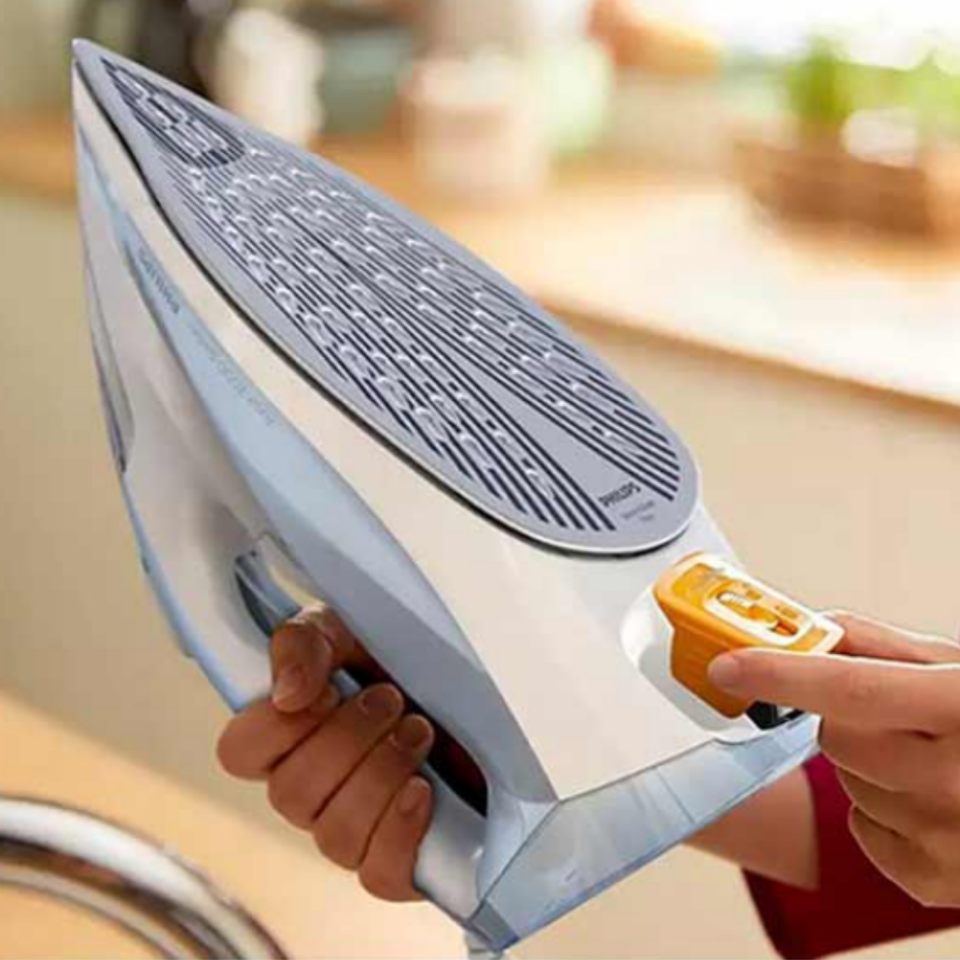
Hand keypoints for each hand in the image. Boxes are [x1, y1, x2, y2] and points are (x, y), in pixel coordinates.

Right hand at [216, 607, 434, 900]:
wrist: (481, 694)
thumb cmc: (406, 662)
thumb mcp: (353, 629)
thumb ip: (307, 641)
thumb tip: (287, 694)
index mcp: (288, 735)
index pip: (238, 753)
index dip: (276, 727)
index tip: (326, 689)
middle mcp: (310, 790)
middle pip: (291, 794)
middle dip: (350, 739)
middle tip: (392, 699)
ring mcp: (350, 831)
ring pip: (335, 834)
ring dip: (382, 773)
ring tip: (420, 731)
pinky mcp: (396, 860)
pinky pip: (379, 873)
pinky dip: (401, 829)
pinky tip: (424, 790)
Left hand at [709, 614, 959, 907]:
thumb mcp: (959, 670)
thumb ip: (881, 646)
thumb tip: (810, 628)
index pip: (851, 689)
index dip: (781, 676)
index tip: (728, 667)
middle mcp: (956, 779)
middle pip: (834, 737)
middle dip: (845, 718)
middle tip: (897, 718)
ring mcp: (947, 838)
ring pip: (845, 781)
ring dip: (867, 766)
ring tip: (929, 761)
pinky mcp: (936, 882)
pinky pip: (862, 831)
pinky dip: (880, 814)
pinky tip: (929, 802)